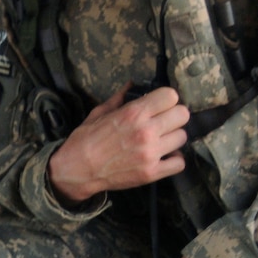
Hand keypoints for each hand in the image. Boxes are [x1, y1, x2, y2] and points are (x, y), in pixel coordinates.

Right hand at [48, 86, 189, 203]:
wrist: (75, 171)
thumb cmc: (84, 141)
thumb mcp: (98, 113)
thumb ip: (119, 98)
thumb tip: (132, 85)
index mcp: (133, 113)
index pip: (171, 96)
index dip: (166, 100)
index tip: (160, 106)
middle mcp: (146, 131)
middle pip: (182, 114)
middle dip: (173, 117)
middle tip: (163, 123)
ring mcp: (150, 153)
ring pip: (182, 137)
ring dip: (173, 138)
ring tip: (160, 141)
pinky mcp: (151, 172)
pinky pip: (179, 163)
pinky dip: (173, 160)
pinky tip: (163, 157)